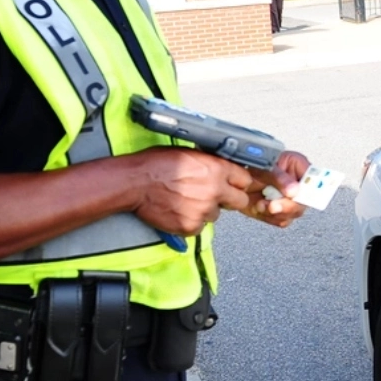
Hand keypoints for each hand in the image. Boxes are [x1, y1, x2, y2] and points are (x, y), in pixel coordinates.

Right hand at [132, 147, 252, 234]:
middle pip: (240, 202)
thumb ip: (210, 163)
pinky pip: (199, 227)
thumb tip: (220, 168)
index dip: (238, 183)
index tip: (234, 185)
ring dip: (206, 210)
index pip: (245, 180)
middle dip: (229, 200)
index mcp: (216, 169)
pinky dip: (190, 221)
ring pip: (216, 215)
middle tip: (215, 197)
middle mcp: (214, 190)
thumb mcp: (189, 154)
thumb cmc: (156, 165)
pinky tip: (178, 210)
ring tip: (186, 201)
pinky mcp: (191, 226)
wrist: (135, 183)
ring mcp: (203, 210)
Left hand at [238, 151, 310, 227]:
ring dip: (276, 213)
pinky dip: (269, 217)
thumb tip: (294, 191)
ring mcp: (290, 200)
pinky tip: (259, 208)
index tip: (298, 195)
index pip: (315, 180)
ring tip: (260, 204)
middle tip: (273, 206)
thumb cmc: (253, 165)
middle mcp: (299, 186)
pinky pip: (282, 221)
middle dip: (288, 206)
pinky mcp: (280, 212)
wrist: (235, 179)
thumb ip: (279, 177)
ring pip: (294, 214)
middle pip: (306, 201)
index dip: (311, 190)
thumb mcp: (265, 166)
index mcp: (300, 168)